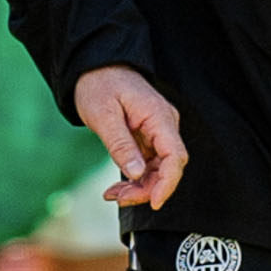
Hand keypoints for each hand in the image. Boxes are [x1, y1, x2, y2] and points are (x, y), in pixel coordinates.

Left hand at [75, 64, 187, 208]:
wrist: (95, 67)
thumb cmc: (99, 85)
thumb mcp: (104, 116)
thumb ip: (120, 145)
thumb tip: (135, 174)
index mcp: (158, 117)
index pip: (175, 156)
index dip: (168, 183)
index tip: (154, 202)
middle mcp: (164, 125)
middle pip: (168, 167)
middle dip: (146, 189)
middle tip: (119, 198)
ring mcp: (158, 132)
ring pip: (157, 169)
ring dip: (138, 187)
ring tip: (113, 195)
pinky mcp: (148, 138)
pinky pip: (148, 164)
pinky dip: (134, 178)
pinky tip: (117, 188)